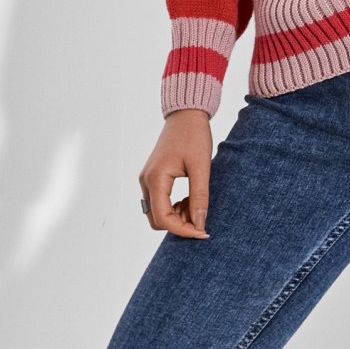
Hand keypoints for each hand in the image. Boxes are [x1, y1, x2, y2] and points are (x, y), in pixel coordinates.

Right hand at [139, 109, 212, 236]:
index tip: (203, 233)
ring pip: (157, 213)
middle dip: (178, 225)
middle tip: (201, 219)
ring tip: (196, 207)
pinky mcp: (152, 178)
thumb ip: (199, 196)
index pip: (163, 218)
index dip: (183, 230)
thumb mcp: (201, 167)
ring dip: (176, 217)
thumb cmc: (194, 136)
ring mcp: (147, 179)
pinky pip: (159, 202)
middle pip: (156, 220)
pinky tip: (189, 201)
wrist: (185, 116)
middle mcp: (146, 181)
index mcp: (156, 178)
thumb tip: (200, 223)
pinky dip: (173, 208)